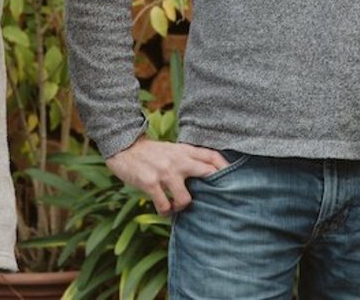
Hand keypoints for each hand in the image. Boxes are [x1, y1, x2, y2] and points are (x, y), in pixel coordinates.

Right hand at [105, 137, 228, 213]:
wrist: (124, 147)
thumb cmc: (150, 152)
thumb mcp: (171, 150)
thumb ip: (187, 159)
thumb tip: (207, 174)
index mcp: (184, 150)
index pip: (211, 156)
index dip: (225, 167)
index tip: (234, 179)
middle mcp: (178, 160)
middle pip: (207, 173)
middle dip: (214, 189)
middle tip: (212, 200)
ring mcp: (164, 172)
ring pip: (186, 199)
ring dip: (182, 207)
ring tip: (176, 205)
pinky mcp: (150, 183)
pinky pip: (165, 206)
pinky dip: (166, 211)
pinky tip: (164, 209)